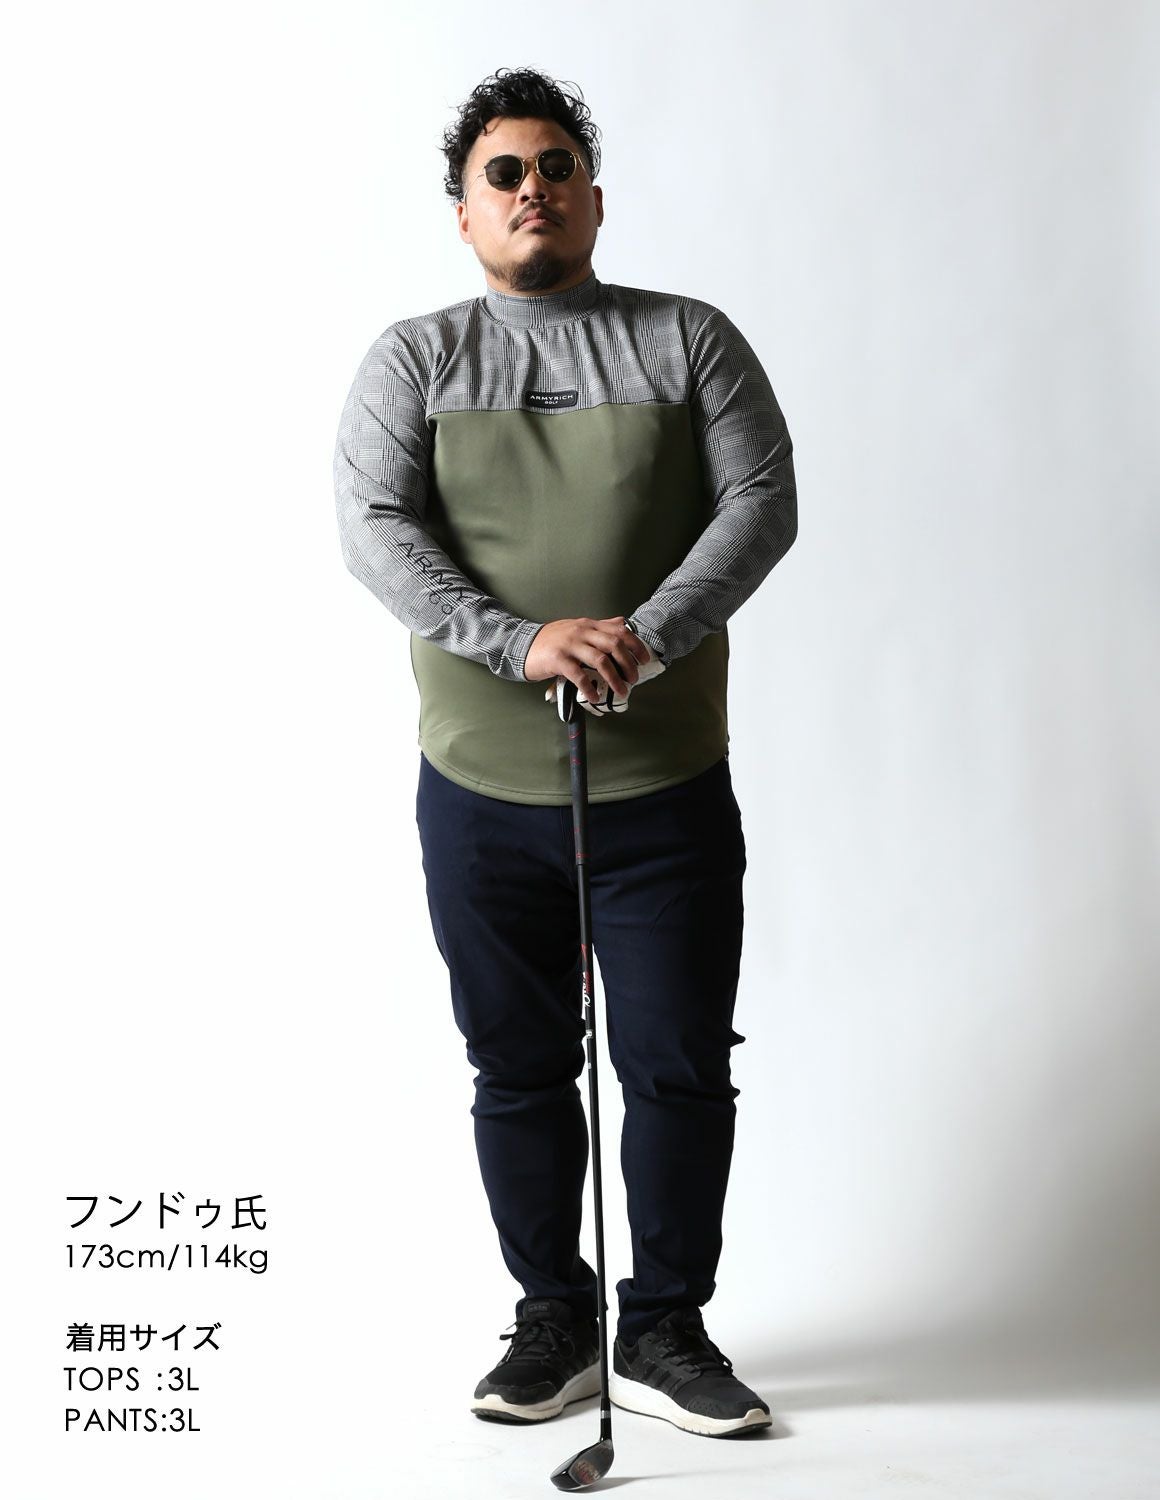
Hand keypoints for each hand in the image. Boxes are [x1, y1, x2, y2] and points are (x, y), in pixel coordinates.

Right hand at [524, 616, 651, 702]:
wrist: (522, 645)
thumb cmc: (551, 640)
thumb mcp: (576, 627)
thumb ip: (600, 626)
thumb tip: (622, 623)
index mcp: (588, 625)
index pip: (619, 630)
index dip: (636, 645)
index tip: (645, 659)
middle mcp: (581, 632)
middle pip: (614, 645)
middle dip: (628, 663)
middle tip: (634, 678)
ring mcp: (570, 645)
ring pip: (600, 660)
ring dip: (614, 679)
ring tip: (621, 692)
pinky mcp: (558, 660)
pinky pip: (579, 675)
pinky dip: (589, 688)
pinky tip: (594, 697)